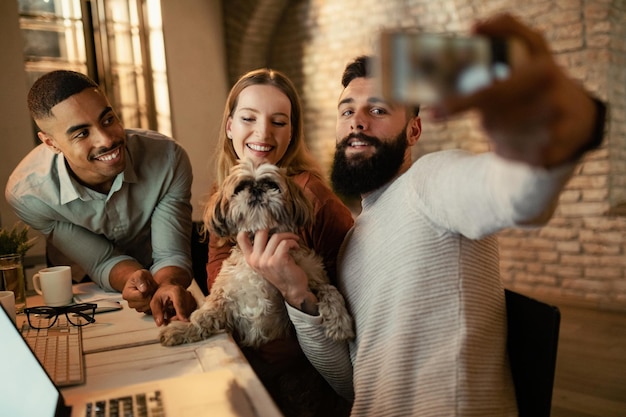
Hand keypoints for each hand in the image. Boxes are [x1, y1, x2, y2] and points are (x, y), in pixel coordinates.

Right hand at [122, 269, 156, 313]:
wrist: (141, 282)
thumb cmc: (140, 277)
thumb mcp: (140, 273)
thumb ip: (140, 279)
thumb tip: (143, 290)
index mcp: (126, 294)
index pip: (141, 296)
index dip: (147, 290)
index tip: (147, 284)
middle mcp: (130, 303)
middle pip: (145, 302)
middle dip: (150, 294)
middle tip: (150, 288)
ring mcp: (136, 307)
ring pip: (149, 306)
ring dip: (152, 298)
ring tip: (150, 292)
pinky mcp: (142, 310)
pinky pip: (150, 309)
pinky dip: (153, 303)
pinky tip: (151, 296)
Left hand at [149, 283, 196, 325]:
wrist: (170, 288)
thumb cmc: (162, 294)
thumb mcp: (155, 302)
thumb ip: (157, 312)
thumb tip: (160, 323)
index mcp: (176, 291)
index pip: (179, 303)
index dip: (181, 312)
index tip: (183, 320)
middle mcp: (186, 294)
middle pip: (184, 311)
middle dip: (175, 318)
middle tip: (166, 319)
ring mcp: (191, 298)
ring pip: (187, 313)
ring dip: (178, 318)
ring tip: (170, 314)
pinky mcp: (194, 303)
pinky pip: (189, 313)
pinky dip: (183, 316)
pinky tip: (176, 313)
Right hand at [237, 230, 318, 313]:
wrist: (293, 290)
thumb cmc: (282, 273)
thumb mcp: (266, 263)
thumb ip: (261, 250)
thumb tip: (266, 229)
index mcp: (250, 259)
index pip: (241, 238)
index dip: (249, 228)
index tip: (263, 227)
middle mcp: (256, 260)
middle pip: (260, 232)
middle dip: (275, 230)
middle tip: (284, 234)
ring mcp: (266, 261)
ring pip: (276, 236)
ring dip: (288, 236)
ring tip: (294, 241)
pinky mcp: (278, 261)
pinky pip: (285, 243)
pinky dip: (293, 242)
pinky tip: (296, 247)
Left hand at [434, 13, 597, 167]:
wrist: (581, 120)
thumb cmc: (545, 80)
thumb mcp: (534, 48)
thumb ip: (506, 29)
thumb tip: (474, 28)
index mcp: (544, 74)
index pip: (490, 93)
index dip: (458, 104)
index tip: (433, 112)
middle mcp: (550, 106)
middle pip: (488, 119)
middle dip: (484, 116)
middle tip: (493, 110)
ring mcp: (550, 135)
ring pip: (495, 137)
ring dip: (496, 129)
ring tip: (517, 119)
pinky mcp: (545, 159)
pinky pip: (506, 153)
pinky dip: (507, 144)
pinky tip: (524, 135)